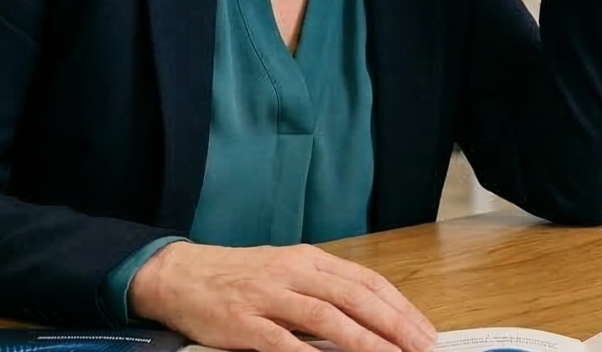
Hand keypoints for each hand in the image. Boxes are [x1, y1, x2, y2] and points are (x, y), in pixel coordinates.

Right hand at [131, 242, 436, 351]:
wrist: (177, 275)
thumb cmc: (235, 277)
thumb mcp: (285, 273)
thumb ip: (322, 292)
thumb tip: (369, 320)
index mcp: (308, 259)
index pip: (366, 281)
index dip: (399, 306)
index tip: (423, 330)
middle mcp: (292, 272)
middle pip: (355, 297)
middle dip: (394, 325)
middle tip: (421, 346)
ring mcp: (268, 296)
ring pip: (327, 317)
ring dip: (364, 341)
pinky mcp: (244, 322)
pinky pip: (284, 342)